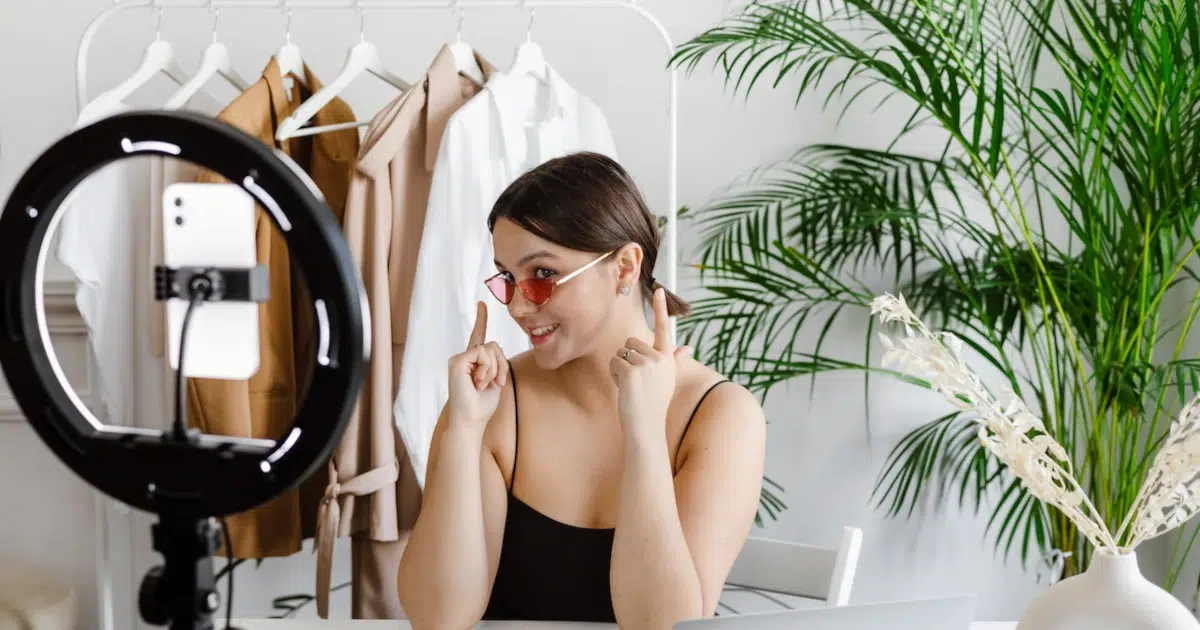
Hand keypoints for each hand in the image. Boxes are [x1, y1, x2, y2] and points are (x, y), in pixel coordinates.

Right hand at [447, 302, 507, 430]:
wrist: (471, 420)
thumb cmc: (482, 405)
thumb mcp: (495, 379)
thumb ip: (496, 362)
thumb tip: (494, 349)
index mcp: (474, 361)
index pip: (479, 336)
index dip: (481, 319)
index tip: (482, 303)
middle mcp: (464, 357)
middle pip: (494, 345)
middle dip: (501, 365)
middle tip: (494, 383)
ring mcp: (459, 359)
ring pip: (490, 349)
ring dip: (494, 369)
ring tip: (482, 384)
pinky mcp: (457, 361)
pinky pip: (482, 353)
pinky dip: (486, 369)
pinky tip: (477, 381)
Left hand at [610, 288, 692, 441]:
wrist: (647, 427)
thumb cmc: (653, 403)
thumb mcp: (666, 378)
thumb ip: (673, 359)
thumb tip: (687, 348)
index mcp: (667, 358)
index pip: (663, 328)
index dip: (660, 308)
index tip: (658, 290)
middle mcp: (660, 358)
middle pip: (630, 342)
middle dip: (627, 358)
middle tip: (636, 380)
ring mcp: (646, 364)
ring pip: (620, 352)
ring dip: (620, 368)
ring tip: (631, 386)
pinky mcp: (632, 371)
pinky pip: (613, 363)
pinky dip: (614, 376)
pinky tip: (624, 389)